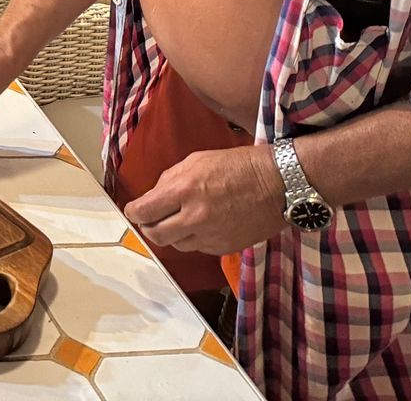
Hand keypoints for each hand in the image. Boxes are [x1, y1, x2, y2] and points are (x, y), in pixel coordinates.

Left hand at [123, 144, 288, 254]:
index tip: (133, 210)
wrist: (277, 185)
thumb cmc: (236, 166)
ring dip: (172, 235)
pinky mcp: (225, 248)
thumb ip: (170, 179)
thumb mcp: (196, 161)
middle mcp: (194, 217)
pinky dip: (193, 240)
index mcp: (184, 190)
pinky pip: (198, 249)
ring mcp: (211, 236)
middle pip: (156, 235)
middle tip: (150, 220)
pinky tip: (200, 226)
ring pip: (176, 245)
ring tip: (178, 220)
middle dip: (148, 227)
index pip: (144, 211)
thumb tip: (154, 196)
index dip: (134, 212)